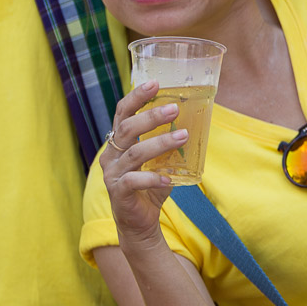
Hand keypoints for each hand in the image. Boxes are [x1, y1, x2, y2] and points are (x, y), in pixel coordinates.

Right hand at [101, 81, 184, 246]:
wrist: (140, 222)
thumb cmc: (150, 186)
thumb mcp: (160, 160)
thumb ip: (169, 142)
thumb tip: (195, 120)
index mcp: (118, 142)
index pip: (123, 112)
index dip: (137, 96)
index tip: (155, 83)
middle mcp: (111, 155)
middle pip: (127, 129)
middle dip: (151, 116)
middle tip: (175, 109)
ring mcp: (112, 174)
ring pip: (134, 154)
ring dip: (160, 143)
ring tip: (183, 136)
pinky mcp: (118, 193)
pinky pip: (134, 181)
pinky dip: (153, 178)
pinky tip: (169, 178)